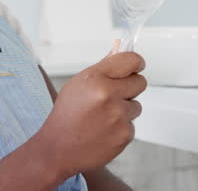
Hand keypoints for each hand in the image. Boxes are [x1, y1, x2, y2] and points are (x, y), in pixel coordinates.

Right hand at [33, 40, 146, 176]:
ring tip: (103, 117)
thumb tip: (119, 50)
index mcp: (95, 78)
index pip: (130, 60)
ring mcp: (118, 116)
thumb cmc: (66, 115)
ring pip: (136, 106)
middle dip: (130, 87)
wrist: (58, 149)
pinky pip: (132, 125)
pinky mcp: (124, 135)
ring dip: (124, 110)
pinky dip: (120, 128)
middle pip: (140, 82)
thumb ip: (102, 68)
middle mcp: (108, 95)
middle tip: (114, 95)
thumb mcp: (78, 84)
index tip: (137, 66)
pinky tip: (103, 131)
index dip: (136, 63)